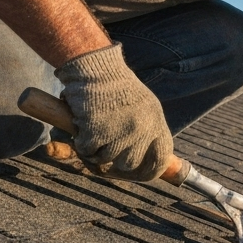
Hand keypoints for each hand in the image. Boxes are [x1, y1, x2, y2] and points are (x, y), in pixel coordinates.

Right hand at [54, 43, 172, 180]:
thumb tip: (143, 160)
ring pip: (106, 159)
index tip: (139, 174)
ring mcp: (121, 132)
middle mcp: (143, 130)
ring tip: (94, 128)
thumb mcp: (144, 106)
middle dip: (115, 159)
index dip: (150, 171)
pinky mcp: (99, 132)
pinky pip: (87, 150)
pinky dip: (81, 142)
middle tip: (105, 146)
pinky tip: (83, 124)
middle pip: (129, 163)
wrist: (96, 68)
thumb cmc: (116, 86)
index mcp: (156, 122)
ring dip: (96, 149)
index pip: (161, 159)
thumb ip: (147, 130)